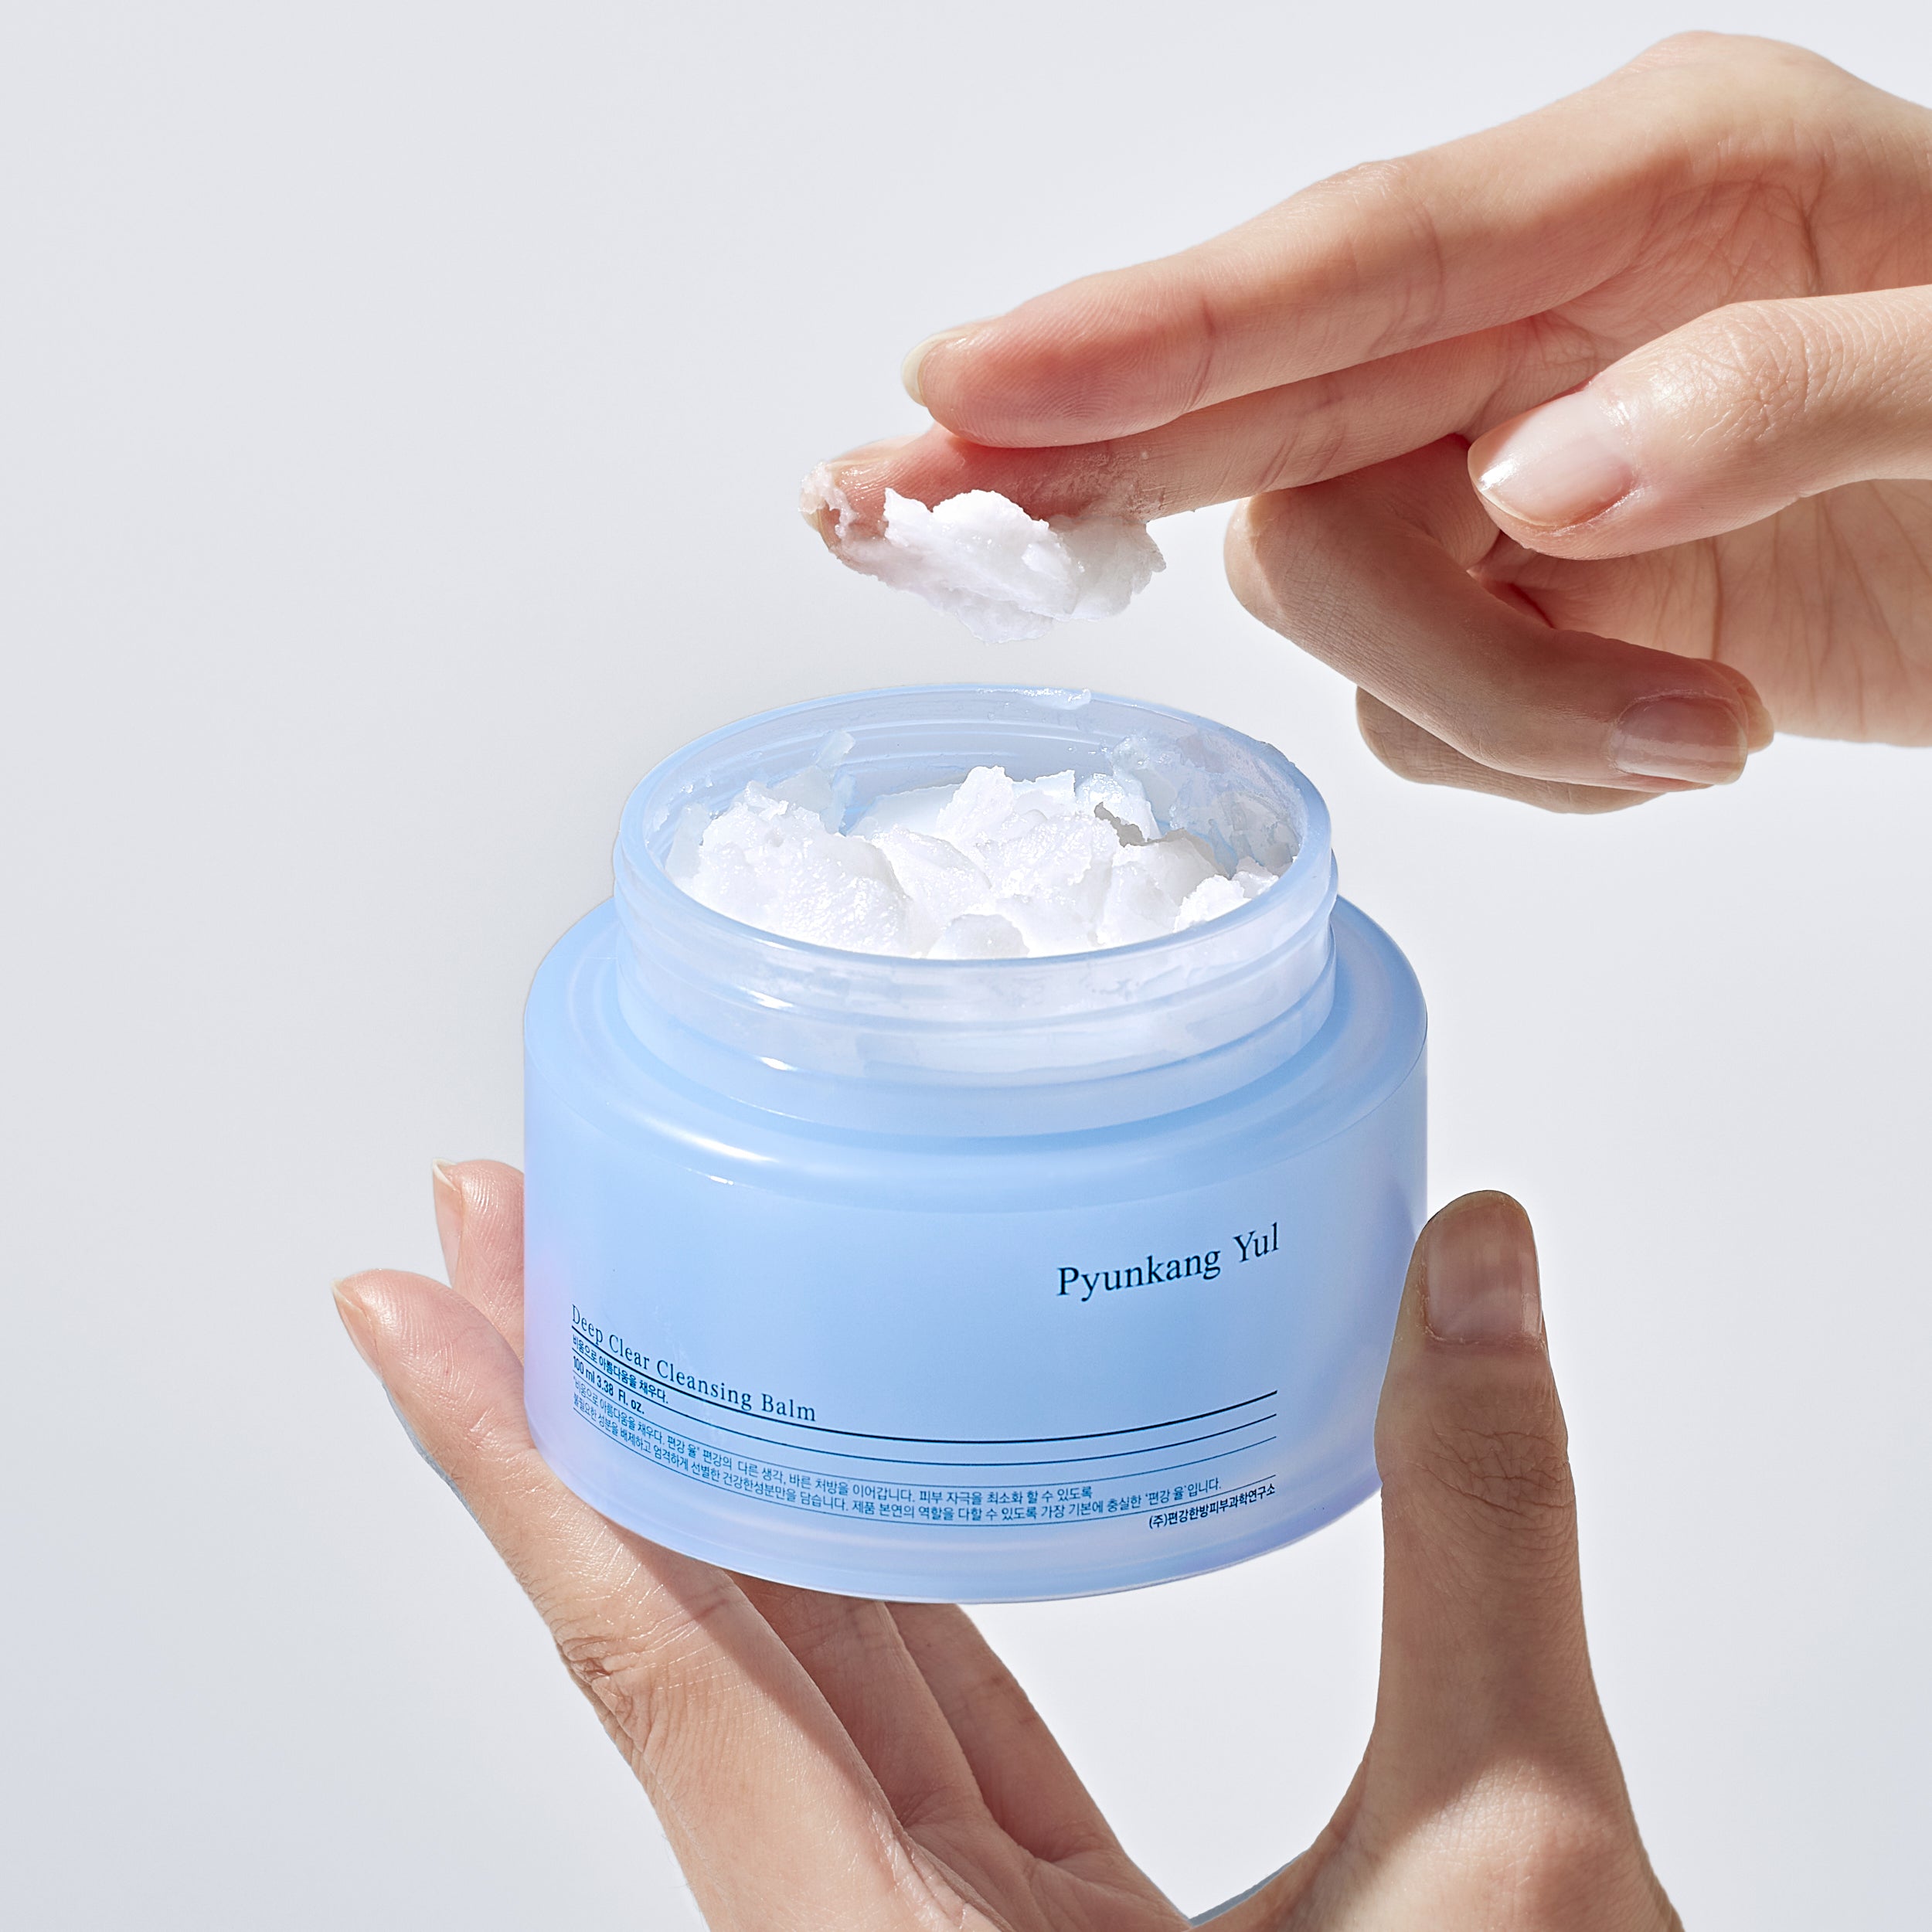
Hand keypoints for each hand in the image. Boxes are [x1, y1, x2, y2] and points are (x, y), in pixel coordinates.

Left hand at [335, 1169, 1679, 1927]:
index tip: (406, 1310)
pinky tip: (853, 1478)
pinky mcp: (1013, 1926)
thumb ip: (1485, 1537)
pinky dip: (853, 1589)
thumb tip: (1471, 1267)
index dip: (515, 1469)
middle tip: (510, 1238)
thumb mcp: (1503, 1858)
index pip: (653, 1666)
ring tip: (653, 1315)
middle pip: (674, 1639)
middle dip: (578, 1417)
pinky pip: (891, 1724)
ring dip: (704, 1487)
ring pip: (776, 1679)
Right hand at [814, 34, 1931, 811]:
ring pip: (1337, 608)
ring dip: (1488, 705)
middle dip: (1075, 465)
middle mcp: (1532, 328)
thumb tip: (1545, 485)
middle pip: (1253, 407)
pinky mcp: (1516, 611)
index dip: (1143, 334)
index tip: (965, 381)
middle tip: (886, 505)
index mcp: (1639, 194)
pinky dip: (1529, 758)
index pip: (1341, 267)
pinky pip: (1422, 716)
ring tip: (1696, 734)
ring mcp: (1505, 479)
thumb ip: (1772, 400)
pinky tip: (1678, 733)